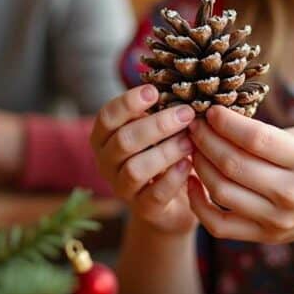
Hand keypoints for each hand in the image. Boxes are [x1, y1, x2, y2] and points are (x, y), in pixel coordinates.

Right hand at [90, 85, 196, 234]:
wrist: (171, 203)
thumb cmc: (163, 152)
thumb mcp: (156, 129)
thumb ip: (158, 110)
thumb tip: (180, 83)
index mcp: (104, 138)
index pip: (106, 117)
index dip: (127, 103)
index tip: (153, 91)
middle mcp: (106, 163)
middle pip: (123, 141)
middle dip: (156, 125)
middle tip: (186, 113)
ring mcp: (122, 188)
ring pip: (135, 169)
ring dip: (165, 151)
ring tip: (189, 140)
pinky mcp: (143, 210)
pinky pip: (154, 195)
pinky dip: (173, 178)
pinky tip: (189, 164)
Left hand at [188, 105, 293, 243]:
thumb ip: (271, 135)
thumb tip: (223, 122)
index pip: (254, 138)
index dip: (225, 121)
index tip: (210, 108)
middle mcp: (292, 192)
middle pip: (232, 163)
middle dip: (204, 138)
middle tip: (194, 123)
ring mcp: (278, 219)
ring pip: (220, 191)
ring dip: (198, 164)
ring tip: (193, 145)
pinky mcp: (268, 236)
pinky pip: (220, 225)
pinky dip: (199, 204)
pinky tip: (192, 181)